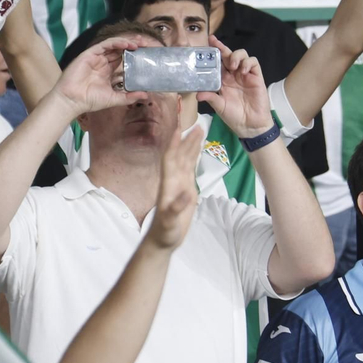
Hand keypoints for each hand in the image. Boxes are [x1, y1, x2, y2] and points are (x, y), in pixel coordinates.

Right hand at [51, 35, 149, 115]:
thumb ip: (128, 97)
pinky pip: (104, 44)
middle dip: (133, 45)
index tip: (146, 54)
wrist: (73, 100)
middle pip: (120, 50)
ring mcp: (96, 57)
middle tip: (146, 44)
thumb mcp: (114, 99)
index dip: (133, 55)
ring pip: (113, 45)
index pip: (123, 59)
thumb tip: (146, 95)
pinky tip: (127, 44)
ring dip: (127, 42)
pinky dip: (116, 42)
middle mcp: (102, 62)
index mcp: (107, 71)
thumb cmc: (90, 100)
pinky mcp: (89, 54)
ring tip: (139, 42)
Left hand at [149, 115, 202, 250]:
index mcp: (168, 184)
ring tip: (200, 130)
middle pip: (179, 154)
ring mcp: (179, 183)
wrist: (163, 239)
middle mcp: (173, 180)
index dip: (173, 144)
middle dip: (186, 139)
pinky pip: (190, 167)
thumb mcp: (170, 222)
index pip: (170, 159)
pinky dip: (194, 156)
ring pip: (185, 159)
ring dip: (191, 144)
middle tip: (196, 124)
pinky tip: (198, 148)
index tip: (178, 129)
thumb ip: (177, 208)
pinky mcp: (185, 188)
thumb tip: (186, 194)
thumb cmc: (165, 231)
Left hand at [198, 36, 272, 137]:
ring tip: (232, 66)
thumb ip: (211, 97)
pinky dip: (248, 62)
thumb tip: (197, 94)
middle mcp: (234, 75)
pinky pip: (254, 63)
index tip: (208, 41)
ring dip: (236, 56)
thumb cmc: (234, 116)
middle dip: (223, 48)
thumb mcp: (219, 106)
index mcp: (223, 80)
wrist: (250, 126)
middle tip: (216, 44)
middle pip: (228, 55)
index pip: (218, 62)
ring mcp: (246, 75)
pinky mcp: (257, 77)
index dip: (214, 51)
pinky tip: (243, 70)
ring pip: (242, 55)